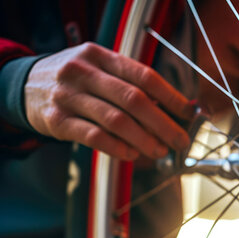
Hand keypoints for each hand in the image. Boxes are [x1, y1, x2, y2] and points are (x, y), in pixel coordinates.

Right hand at [24, 42, 193, 160]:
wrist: (23, 86)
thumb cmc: (76, 81)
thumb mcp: (99, 70)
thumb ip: (131, 85)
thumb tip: (174, 109)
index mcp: (101, 56)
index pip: (144, 75)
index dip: (171, 96)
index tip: (190, 114)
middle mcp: (83, 72)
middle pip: (133, 99)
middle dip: (163, 123)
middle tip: (179, 140)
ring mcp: (68, 96)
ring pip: (116, 120)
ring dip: (144, 139)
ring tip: (159, 151)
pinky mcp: (56, 120)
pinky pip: (94, 137)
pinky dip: (118, 147)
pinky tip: (132, 154)